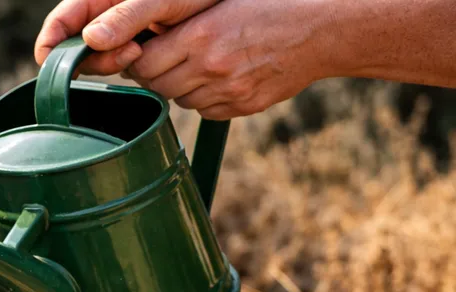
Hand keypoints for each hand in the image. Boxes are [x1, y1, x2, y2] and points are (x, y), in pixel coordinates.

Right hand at [34, 0, 219, 72]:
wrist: (234, 6)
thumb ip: (127, 16)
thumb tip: (91, 40)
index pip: (60, 23)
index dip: (50, 45)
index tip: (53, 65)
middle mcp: (108, 18)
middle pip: (81, 51)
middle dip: (101, 58)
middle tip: (133, 51)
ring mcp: (123, 37)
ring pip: (106, 64)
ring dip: (123, 65)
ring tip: (148, 48)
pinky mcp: (142, 52)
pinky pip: (129, 70)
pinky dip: (138, 71)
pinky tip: (155, 61)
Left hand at [120, 0, 336, 118]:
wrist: (323, 27)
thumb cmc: (271, 3)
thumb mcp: (222, 0)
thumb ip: (184, 21)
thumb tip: (144, 34)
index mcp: (202, 34)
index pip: (144, 62)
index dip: (138, 59)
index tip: (141, 52)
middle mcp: (212, 65)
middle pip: (158, 86)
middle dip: (155, 75)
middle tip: (163, 61)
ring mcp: (229, 90)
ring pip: (181, 101)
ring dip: (181, 87)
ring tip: (196, 66)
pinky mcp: (244, 105)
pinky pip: (206, 111)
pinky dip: (205, 99)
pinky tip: (219, 78)